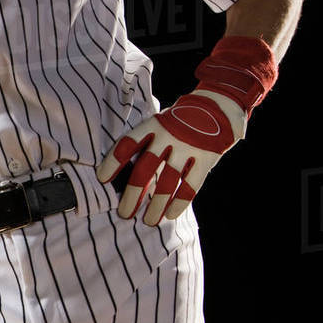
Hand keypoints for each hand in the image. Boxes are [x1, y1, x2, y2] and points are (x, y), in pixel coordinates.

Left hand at [96, 89, 245, 225]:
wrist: (220, 102)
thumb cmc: (182, 118)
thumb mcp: (162, 120)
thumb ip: (148, 140)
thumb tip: (125, 166)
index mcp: (154, 125)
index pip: (128, 144)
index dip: (113, 162)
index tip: (102, 179)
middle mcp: (169, 136)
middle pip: (145, 169)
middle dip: (133, 194)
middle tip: (124, 213)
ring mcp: (188, 146)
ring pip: (168, 182)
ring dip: (157, 205)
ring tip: (149, 221)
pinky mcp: (206, 157)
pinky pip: (191, 185)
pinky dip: (180, 201)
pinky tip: (171, 214)